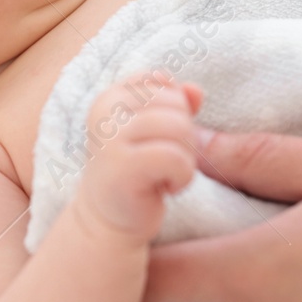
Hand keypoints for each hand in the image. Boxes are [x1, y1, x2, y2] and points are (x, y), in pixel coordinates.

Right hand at [75, 74, 203, 241]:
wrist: (109, 221)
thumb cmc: (138, 171)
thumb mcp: (157, 131)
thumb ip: (177, 104)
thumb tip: (196, 90)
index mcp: (111, 97)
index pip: (161, 80)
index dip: (176, 108)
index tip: (160, 138)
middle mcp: (105, 112)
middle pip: (176, 103)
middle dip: (185, 135)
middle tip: (166, 162)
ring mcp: (110, 139)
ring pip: (179, 128)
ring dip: (186, 157)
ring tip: (168, 174)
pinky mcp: (121, 168)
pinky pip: (175, 158)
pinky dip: (182, 176)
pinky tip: (168, 188)